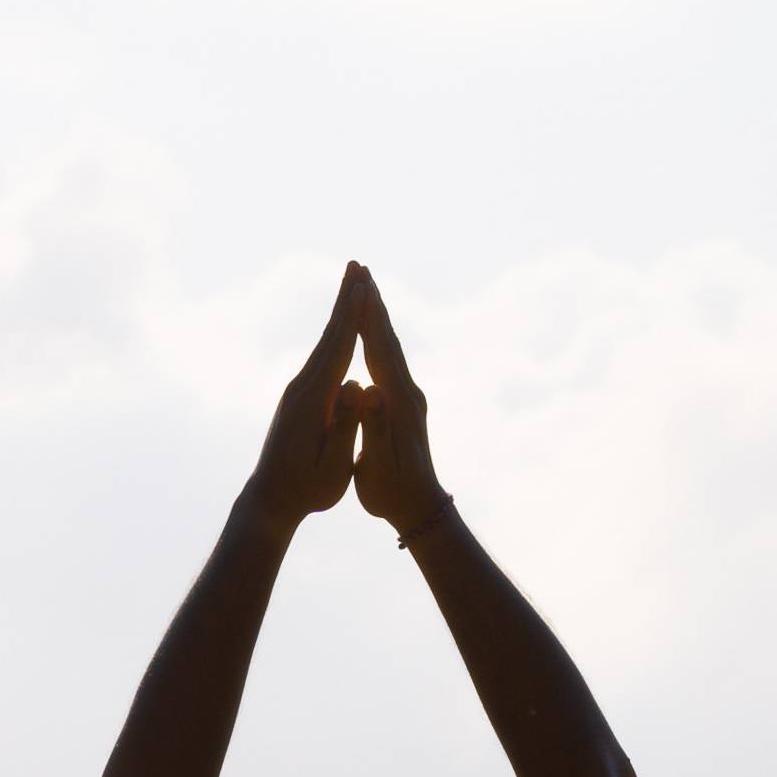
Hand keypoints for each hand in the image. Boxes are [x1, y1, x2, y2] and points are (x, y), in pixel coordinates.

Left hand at [251, 273, 363, 521]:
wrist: (270, 500)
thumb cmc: (305, 490)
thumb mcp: (330, 466)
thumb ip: (345, 425)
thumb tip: (355, 387)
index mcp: (313, 401)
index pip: (338, 350)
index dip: (352, 317)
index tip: (364, 287)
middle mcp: (303, 388)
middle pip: (329, 336)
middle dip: (345, 299)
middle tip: (357, 264)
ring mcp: (300, 391)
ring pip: (326, 343)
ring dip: (341, 312)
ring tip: (354, 284)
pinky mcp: (301, 397)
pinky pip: (324, 357)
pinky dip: (337, 334)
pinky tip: (343, 325)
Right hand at [343, 268, 442, 530]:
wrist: (420, 508)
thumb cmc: (393, 492)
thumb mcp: (379, 465)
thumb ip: (374, 427)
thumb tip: (370, 391)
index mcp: (398, 403)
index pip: (380, 350)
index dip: (367, 317)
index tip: (357, 286)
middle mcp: (407, 393)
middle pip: (388, 338)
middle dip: (373, 302)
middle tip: (360, 268)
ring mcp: (407, 396)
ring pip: (389, 345)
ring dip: (377, 314)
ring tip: (364, 286)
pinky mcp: (403, 402)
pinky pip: (388, 359)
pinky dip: (378, 336)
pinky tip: (370, 328)